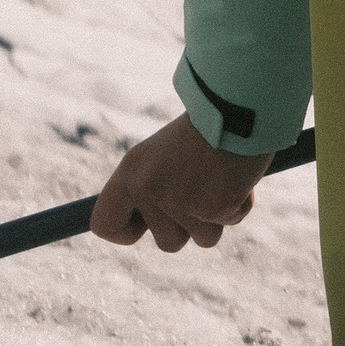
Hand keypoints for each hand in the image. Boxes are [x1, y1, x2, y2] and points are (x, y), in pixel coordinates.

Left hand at [90, 111, 270, 252]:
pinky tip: (238, 175)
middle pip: (167, 242)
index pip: (104, 223)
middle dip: (189, 226)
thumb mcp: (162, 155)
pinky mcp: (213, 209)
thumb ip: (151, 187)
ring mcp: (180, 202)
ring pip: (203, 239)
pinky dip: (240, 204)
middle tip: (200, 189)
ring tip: (221, 177)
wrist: (240, 103)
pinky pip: (231, 222)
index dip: (124, 232)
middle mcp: (148, 190)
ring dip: (217, 215)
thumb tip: (148, 221)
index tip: (143, 227)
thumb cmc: (205, 128)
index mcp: (129, 173)